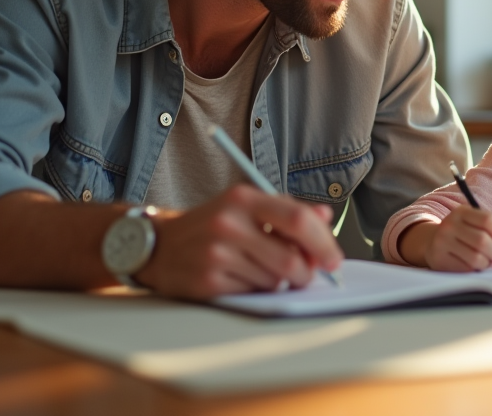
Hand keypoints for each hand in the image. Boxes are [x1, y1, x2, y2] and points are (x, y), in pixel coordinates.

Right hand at [135, 184, 342, 298]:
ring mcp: (217, 254)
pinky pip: (253, 293)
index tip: (333, 259)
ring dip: (279, 281)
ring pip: (274, 280)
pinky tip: (241, 277)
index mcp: (244, 198)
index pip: (297, 219)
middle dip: (306, 273)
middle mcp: (229, 223)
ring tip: (260, 268)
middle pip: (291, 259)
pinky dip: (256, 289)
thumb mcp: (246, 206)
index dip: (323, 242)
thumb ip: (287, 210)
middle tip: (307, 275)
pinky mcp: (208, 282)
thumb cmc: (211, 225)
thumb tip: (326, 217)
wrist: (159, 246)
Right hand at [400, 205, 491, 271]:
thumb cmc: (463, 233)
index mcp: (462, 211)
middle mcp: (450, 224)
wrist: (433, 242)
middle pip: (482, 241)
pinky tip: (473, 266)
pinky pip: (466, 269)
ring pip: (476, 258)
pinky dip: (475, 270)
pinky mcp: (439, 258)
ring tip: (485, 262)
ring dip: (486, 264)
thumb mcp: (477, 223)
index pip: (487, 220)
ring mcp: (442, 241)